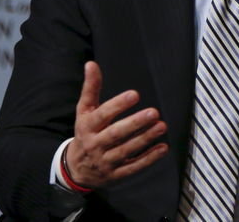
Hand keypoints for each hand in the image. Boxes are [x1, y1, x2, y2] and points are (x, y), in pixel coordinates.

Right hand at [64, 61, 167, 188]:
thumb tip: (91, 64)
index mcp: (88, 126)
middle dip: (135, 123)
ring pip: (126, 150)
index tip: (134, 95)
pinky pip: (133, 167)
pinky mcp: (116, 174)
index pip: (103, 114)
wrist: (76, 169)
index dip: (118, 105)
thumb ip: (91, 88)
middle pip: (116, 133)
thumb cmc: (85, 133)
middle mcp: (96, 144)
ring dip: (145, 139)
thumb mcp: (84, 110)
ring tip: (161, 126)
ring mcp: (106, 161)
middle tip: (154, 112)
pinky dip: (148, 159)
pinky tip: (162, 148)